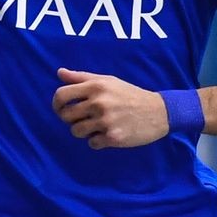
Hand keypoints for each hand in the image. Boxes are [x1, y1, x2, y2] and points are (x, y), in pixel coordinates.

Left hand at [52, 67, 169, 148]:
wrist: (159, 111)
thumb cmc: (129, 94)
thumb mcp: (107, 80)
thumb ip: (82, 77)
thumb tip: (59, 73)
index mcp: (96, 86)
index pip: (61, 95)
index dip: (57, 104)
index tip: (61, 108)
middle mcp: (99, 103)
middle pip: (66, 116)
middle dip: (70, 119)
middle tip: (82, 118)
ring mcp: (106, 121)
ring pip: (76, 131)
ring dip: (83, 131)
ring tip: (96, 126)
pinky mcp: (113, 137)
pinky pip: (91, 143)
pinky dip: (97, 141)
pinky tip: (107, 134)